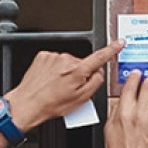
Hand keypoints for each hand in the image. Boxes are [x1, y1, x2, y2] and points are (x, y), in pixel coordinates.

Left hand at [4, 41, 125, 130]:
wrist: (28, 103)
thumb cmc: (51, 104)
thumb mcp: (81, 99)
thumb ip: (95, 83)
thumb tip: (99, 73)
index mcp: (78, 71)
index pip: (100, 57)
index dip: (112, 49)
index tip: (119, 43)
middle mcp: (66, 60)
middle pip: (82, 64)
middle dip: (79, 75)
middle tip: (70, 89)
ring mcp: (54, 57)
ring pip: (68, 63)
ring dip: (66, 73)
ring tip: (57, 87)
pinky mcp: (44, 56)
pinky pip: (55, 62)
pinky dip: (55, 70)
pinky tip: (50, 81)